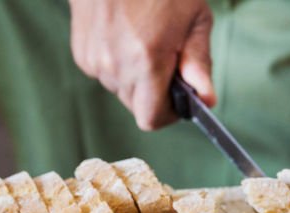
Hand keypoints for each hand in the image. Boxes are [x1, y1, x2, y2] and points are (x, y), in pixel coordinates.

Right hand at [68, 0, 214, 129]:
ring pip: (120, 89)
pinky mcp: (82, 53)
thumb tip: (207, 99)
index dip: (168, 114)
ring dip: (135, 76)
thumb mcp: (194, 17)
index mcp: (146, 60)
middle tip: (166, 58)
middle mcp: (115, 66)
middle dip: (154, 91)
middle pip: (136, 105)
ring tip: (144, 39)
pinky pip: (105, 73)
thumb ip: (199, 63)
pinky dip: (117, 63)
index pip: (151, 118)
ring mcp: (94, 61)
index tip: (178, 100)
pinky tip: (125, 35)